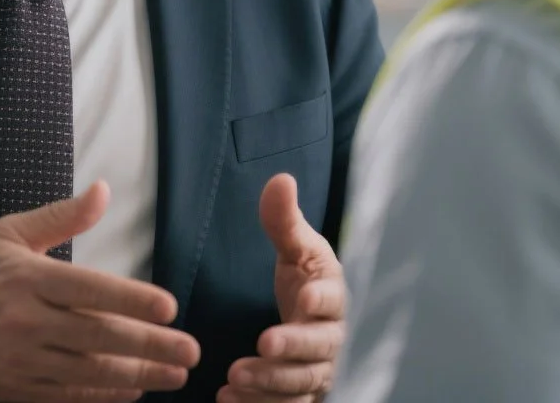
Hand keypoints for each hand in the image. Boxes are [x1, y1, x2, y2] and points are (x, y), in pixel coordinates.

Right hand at [0, 181, 199, 402]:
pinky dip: (102, 396)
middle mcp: (27, 322)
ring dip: (137, 377)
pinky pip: (66, 397)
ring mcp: (20, 361)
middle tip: (190, 352)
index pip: (91, 291)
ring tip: (174, 375)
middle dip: (149, 346)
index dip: (133, 301)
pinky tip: (133, 392)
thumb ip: (62, 216)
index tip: (169, 308)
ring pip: (87, 372)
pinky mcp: (14, 390)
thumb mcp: (11, 233)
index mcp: (29, 279)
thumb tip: (104, 191)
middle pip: (98, 337)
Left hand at [220, 174, 345, 402]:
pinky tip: (227, 400)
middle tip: (263, 343)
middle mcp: (330, 338)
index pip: (333, 300)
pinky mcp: (299, 394)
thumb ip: (284, 220)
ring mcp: (317, 370)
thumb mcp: (295, 248)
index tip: (303, 300)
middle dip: (292, 349)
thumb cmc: (304, 279)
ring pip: (301, 384)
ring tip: (234, 377)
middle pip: (318, 350)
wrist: (307, 318)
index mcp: (332, 296)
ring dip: (270, 384)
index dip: (320, 301)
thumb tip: (280, 178)